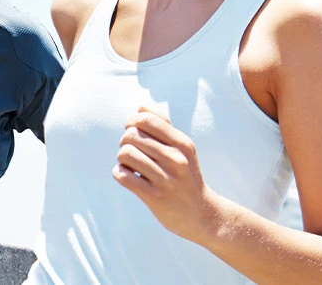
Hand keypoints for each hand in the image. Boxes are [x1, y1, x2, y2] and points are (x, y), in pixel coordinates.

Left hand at [114, 103, 223, 240]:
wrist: (202, 214)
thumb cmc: (187, 176)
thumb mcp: (183, 149)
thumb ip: (164, 125)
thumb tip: (140, 107)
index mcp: (182, 143)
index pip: (147, 120)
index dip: (132, 122)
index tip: (132, 131)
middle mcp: (176, 159)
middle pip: (132, 136)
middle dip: (125, 141)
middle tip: (131, 151)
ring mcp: (165, 179)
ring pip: (126, 154)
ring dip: (122, 159)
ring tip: (129, 165)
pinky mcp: (154, 197)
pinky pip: (123, 176)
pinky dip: (119, 174)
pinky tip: (127, 177)